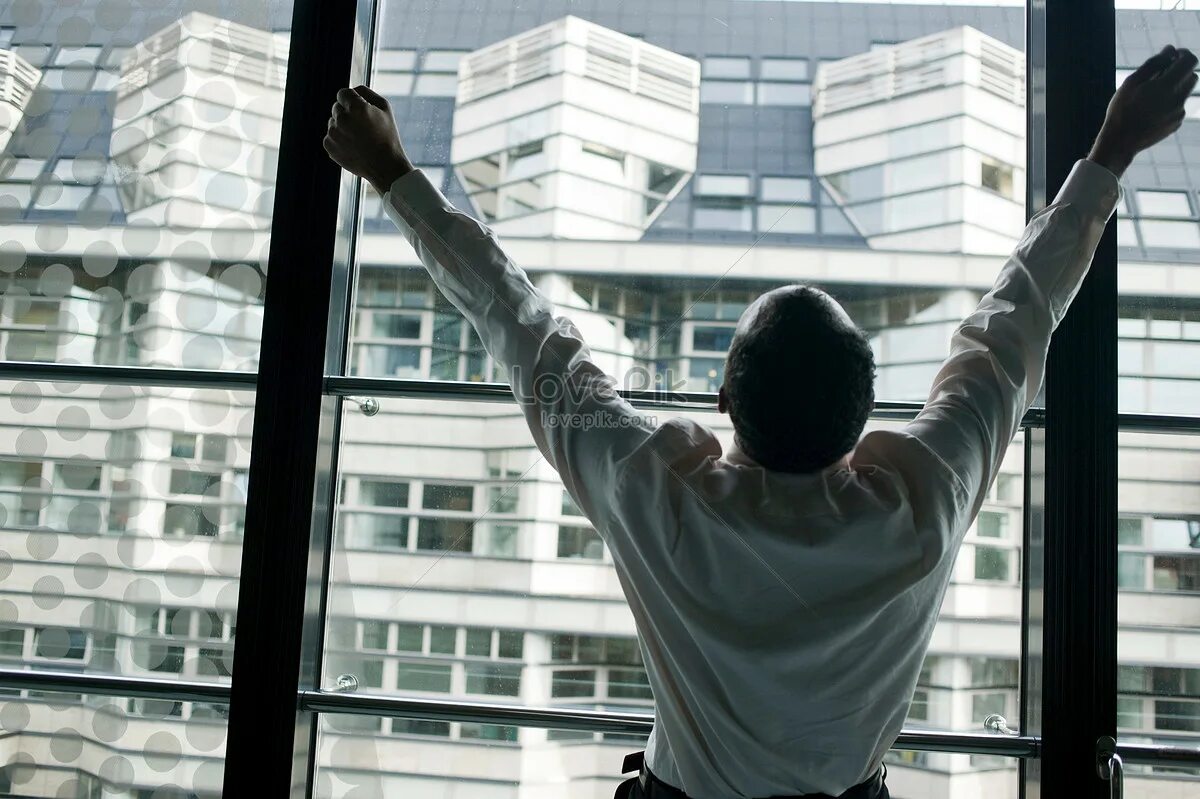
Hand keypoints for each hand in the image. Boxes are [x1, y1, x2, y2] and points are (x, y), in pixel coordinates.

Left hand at [323, 86, 413, 193]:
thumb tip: (353, 90)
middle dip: (347, 113)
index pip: (343, 93)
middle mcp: (341, 118)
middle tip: (362, 127)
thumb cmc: (387, 136)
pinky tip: (353, 146)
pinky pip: (330, 136)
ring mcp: (333, 133)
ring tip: (359, 139)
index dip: (352, 100)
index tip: (359, 109)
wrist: (384, 166)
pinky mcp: (329, 146)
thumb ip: (366, 93)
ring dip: (342, 126)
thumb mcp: (385, 108)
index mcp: (355, 107)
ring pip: (333, 122)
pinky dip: (339, 140)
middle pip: (337, 107)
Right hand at [1090, 46, 1196, 176]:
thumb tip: (1170, 50)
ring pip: (1186, 91)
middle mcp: (1178, 99)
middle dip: (1181, 71)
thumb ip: (1153, 64)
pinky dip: (1170, 102)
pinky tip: (1151, 110)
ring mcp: (1179, 113)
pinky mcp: (1176, 123)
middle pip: (1192, 75)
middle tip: (1161, 73)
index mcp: (1167, 86)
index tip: (1172, 55)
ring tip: (1154, 93)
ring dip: (1176, 86)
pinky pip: (1179, 106)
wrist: (1120, 143)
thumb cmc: (1122, 110)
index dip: (1183, 54)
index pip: (1190, 61)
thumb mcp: (1131, 83)